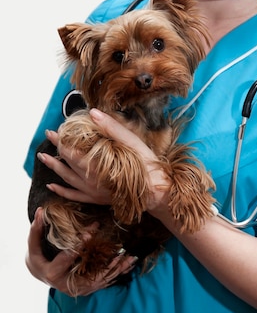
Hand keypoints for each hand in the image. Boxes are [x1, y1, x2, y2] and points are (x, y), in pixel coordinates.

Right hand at [26, 208, 137, 295]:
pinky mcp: (86, 289)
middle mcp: (66, 284)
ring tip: (130, 258)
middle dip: (106, 263)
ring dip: (116, 269)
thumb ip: (36, 229)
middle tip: (119, 251)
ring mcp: (77, 289)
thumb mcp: (34, 245)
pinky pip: (104, 282)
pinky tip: (129, 264)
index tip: (91, 232)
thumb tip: (40, 210)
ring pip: (100, 280)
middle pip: (89, 273)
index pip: (68, 256)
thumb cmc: (38, 257)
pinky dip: (117, 273)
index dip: (79, 244)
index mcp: (53, 272)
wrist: (42, 275)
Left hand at [43, 109, 171, 216]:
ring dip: (54, 167)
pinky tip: (53, 185)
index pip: (71, 151)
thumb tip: (93, 113)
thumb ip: (110, 127)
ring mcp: (92, 192)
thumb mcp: (131, 141)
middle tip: (49, 136)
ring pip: (66, 179)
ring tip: (43, 157)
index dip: (61, 140)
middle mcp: (90, 180)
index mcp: (96, 165)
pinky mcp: (97, 200)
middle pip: (67, 162)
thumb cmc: (146, 165)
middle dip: (57, 149)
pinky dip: (61, 191)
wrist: (156, 192)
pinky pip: (74, 196)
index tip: (54, 130)